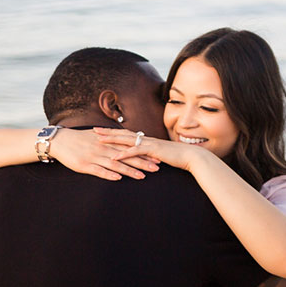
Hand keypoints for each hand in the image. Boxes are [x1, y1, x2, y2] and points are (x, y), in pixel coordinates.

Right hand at [48, 126, 158, 180]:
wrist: (60, 140)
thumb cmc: (79, 138)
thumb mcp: (97, 135)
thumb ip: (112, 138)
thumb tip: (125, 138)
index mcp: (108, 142)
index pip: (130, 148)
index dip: (144, 153)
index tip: (157, 157)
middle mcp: (103, 149)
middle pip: (126, 156)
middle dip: (142, 162)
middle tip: (157, 168)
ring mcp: (94, 157)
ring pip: (115, 165)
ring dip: (129, 171)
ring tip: (142, 176)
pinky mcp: (84, 165)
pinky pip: (98, 171)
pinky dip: (108, 174)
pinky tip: (118, 178)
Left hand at [91, 128, 214, 171]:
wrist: (192, 156)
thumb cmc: (178, 157)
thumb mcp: (162, 154)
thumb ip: (152, 154)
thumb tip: (144, 157)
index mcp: (147, 140)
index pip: (127, 134)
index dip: (114, 132)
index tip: (102, 130)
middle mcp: (146, 139)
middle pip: (123, 133)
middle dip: (108, 131)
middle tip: (93, 130)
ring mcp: (150, 144)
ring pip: (127, 140)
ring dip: (112, 140)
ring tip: (98, 140)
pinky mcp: (153, 151)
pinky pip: (136, 151)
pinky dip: (124, 154)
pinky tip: (114, 157)